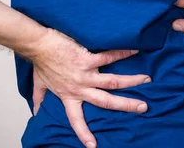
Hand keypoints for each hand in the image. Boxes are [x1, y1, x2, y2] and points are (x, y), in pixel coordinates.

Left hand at [31, 28, 151, 147]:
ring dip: (131, 80)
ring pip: (112, 81)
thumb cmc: (41, 62)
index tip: (94, 147)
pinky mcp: (87, 58)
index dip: (85, 133)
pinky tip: (135, 50)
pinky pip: (108, 57)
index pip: (77, 120)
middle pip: (106, 101)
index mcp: (69, 96)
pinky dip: (122, 53)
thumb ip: (40, 99)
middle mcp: (80, 88)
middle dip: (126, 105)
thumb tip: (36, 113)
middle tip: (143, 107)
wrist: (39, 45)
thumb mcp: (39, 85)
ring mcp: (85, 73)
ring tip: (146, 79)